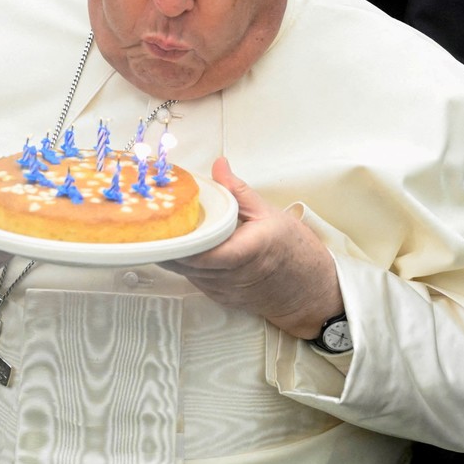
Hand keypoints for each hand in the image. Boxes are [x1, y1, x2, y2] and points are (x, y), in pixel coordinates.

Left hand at [158, 157, 341, 338]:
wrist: (308, 290)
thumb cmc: (294, 250)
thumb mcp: (269, 213)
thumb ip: (238, 190)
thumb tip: (219, 166)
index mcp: (247, 252)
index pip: (201, 253)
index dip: (178, 240)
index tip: (165, 220)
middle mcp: (232, 276)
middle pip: (185, 262)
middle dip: (168, 242)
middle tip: (154, 219)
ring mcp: (223, 290)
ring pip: (185, 272)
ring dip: (173, 252)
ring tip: (164, 229)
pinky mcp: (219, 297)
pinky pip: (194, 279)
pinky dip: (185, 262)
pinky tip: (184, 246)